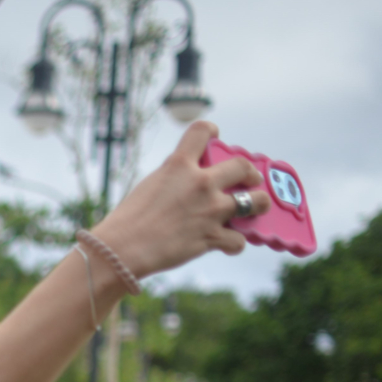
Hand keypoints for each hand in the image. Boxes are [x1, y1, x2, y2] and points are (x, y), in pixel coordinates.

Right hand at [95, 121, 272, 279]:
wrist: (122, 249)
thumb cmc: (127, 220)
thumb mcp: (149, 185)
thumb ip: (173, 177)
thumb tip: (186, 181)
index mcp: (179, 165)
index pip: (203, 131)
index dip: (211, 131)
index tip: (214, 136)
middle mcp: (201, 184)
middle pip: (242, 166)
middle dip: (249, 173)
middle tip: (249, 179)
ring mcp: (210, 211)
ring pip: (255, 201)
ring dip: (258, 204)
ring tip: (255, 207)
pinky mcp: (211, 238)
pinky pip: (238, 240)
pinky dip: (235, 243)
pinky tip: (229, 244)